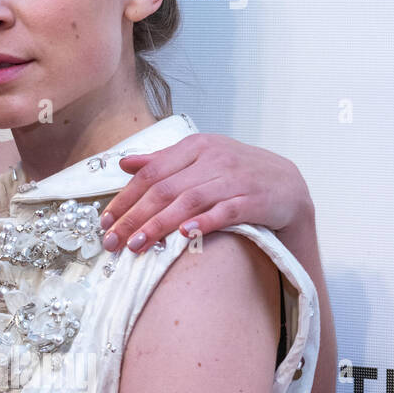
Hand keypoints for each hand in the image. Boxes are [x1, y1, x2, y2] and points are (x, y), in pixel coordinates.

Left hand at [98, 133, 310, 252]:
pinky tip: (184, 236)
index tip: (105, 221)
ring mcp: (235, 178)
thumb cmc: (236, 173)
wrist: (288, 185)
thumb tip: (124, 163)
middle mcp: (214, 158)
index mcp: (195, 147)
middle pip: (164, 189)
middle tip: (113, 241)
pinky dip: (204, 222)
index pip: (150, 173)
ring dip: (159, 225)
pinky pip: (225, 211)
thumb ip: (162, 161)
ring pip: (189, 201)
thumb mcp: (200, 159)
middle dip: (134, 217)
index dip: (124, 198)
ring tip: (137, 245)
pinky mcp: (255, 199)